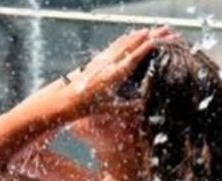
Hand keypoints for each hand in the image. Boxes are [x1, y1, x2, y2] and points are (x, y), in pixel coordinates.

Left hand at [46, 27, 174, 116]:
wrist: (66, 100)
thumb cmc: (90, 106)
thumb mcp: (112, 109)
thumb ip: (130, 106)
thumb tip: (145, 104)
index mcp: (114, 75)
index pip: (133, 58)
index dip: (145, 48)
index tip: (155, 40)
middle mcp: (108, 64)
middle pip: (128, 46)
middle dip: (142, 38)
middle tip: (155, 31)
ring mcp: (101, 60)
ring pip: (120, 44)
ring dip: (133, 37)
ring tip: (144, 31)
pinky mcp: (95, 61)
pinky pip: (112, 47)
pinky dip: (122, 41)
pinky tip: (125, 38)